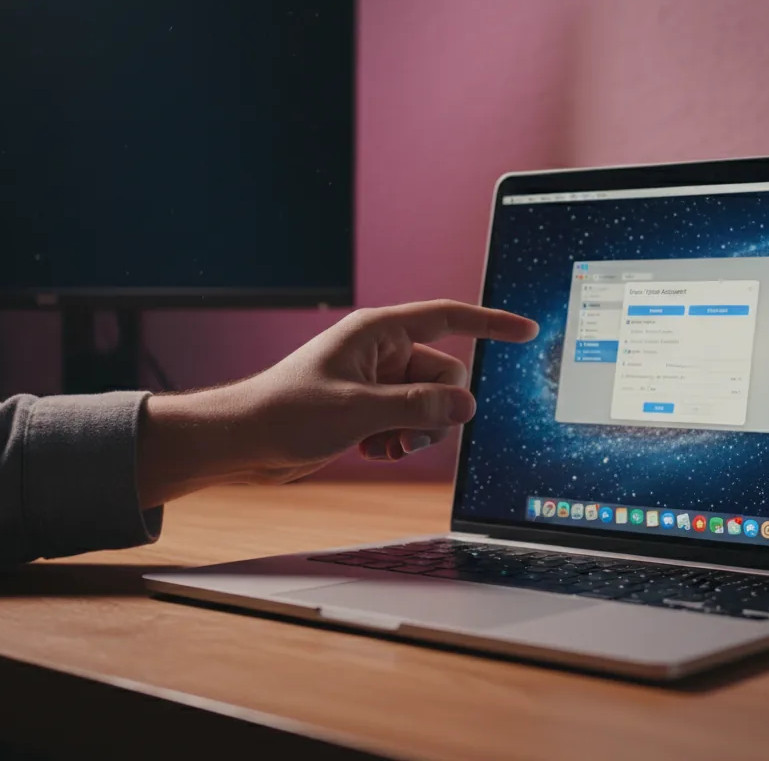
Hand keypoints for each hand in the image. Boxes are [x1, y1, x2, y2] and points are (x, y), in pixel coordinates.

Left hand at [136, 300, 538, 505]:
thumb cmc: (284, 412)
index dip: (491, 324)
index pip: (449, 319)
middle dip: (436, 410)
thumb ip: (418, 406)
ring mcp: (378, 383)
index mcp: (379, 333)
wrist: (243, 441)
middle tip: (405, 434)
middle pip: (446, 376)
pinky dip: (401, 441)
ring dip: (417, 432)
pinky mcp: (370, 409)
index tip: (525, 330)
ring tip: (382, 445)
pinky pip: (412, 423)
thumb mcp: (358, 411)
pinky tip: (371, 450)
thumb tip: (466, 405)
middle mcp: (382, 353)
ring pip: (431, 406)